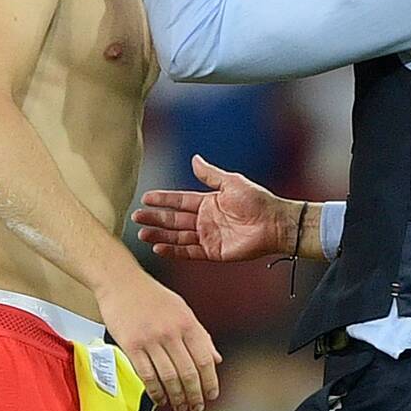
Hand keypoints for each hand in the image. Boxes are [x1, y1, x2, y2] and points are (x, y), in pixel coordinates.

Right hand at [96, 267, 221, 410]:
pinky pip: (146, 374)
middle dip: (194, 394)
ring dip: (176, 397)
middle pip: (188, 372)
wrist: (121, 281)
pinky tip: (159, 397)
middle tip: (196, 405)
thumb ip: (200, 334)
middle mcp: (171, 331)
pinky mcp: (132, 345)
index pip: (205, 359)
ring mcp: (151, 339)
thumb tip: (215, 357)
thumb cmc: (151, 294)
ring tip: (179, 405)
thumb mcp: (183, 309)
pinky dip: (155, 391)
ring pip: (168, 377)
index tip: (211, 394)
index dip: (210, 381)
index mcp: (187, 322)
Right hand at [133, 155, 295, 260]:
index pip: (179, 200)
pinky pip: (189, 251)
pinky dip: (173, 250)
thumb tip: (194, 158)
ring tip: (141, 234)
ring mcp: (208, 236)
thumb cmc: (257, 200)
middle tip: (136, 217)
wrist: (274, 223)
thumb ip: (210, 175)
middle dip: (155, 218)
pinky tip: (158, 247)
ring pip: (177, 236)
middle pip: (174, 219)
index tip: (145, 198)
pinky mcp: (213, 252)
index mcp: (208, 202)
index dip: (163, 199)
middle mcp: (205, 219)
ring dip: (160, 235)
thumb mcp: (231, 182)